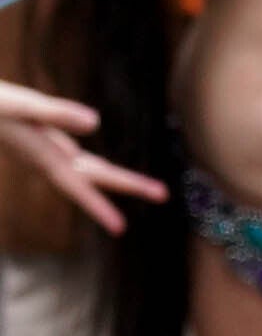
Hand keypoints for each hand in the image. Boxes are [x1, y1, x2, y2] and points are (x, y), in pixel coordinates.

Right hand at [0, 80, 156, 234]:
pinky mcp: (37, 140)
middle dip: (127, 185)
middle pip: (93, 176)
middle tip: (164, 194)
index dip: (99, 208)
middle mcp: (46, 157)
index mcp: (44, 156)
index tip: (120, 229)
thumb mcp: (23, 106)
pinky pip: (70, 158)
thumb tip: (96, 123)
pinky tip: (87, 164)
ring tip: (143, 186)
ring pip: (83, 168)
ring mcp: (42, 150)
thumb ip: (57, 113)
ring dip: (112, 177)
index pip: (80, 186)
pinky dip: (88, 165)